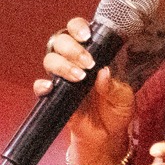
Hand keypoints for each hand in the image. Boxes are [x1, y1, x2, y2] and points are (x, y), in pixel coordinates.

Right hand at [35, 17, 134, 164]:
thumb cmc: (117, 110)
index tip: (87, 37)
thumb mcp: (124, 97)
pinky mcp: (54, 97)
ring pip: (50, 59)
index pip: (77, 31)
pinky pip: (40, 87)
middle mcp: (73, 62)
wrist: (107, 136)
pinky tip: (52, 88)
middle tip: (88, 63)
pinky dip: (42, 86)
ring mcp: (62, 78)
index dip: (78, 28)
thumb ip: (114, 86)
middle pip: (60, 41)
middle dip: (72, 49)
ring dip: (62, 65)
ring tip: (79, 78)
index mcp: (91, 54)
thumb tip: (104, 73)